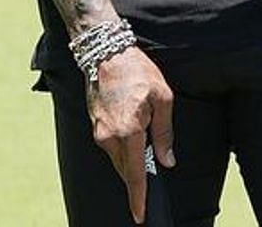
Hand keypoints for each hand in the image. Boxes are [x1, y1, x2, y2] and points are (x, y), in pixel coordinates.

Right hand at [87, 47, 175, 223]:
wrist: (105, 51)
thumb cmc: (136, 71)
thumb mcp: (163, 99)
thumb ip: (165, 133)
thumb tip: (166, 160)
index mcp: (129, 131)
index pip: (134, 174)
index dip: (139, 197)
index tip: (140, 215)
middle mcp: (109, 136)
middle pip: (125, 169)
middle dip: (137, 178)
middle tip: (151, 179)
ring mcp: (99, 131)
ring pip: (117, 158)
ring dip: (130, 159)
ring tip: (143, 142)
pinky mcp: (95, 124)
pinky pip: (110, 145)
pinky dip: (122, 147)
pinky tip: (132, 132)